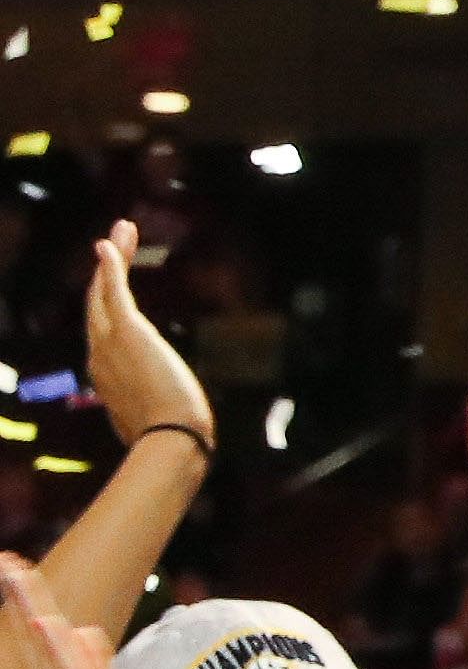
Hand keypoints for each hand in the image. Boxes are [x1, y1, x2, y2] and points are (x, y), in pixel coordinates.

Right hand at [84, 221, 210, 452]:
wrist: (170, 439)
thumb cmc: (170, 436)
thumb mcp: (154, 417)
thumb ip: (152, 406)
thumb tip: (169, 412)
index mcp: (105, 374)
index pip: (102, 331)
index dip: (105, 304)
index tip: (113, 287)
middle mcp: (99, 355)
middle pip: (96, 304)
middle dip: (103, 272)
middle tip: (113, 242)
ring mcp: (108, 342)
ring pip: (104, 291)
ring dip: (112, 257)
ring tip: (123, 229)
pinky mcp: (127, 332)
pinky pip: (113, 291)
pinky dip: (111, 266)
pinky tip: (109, 244)